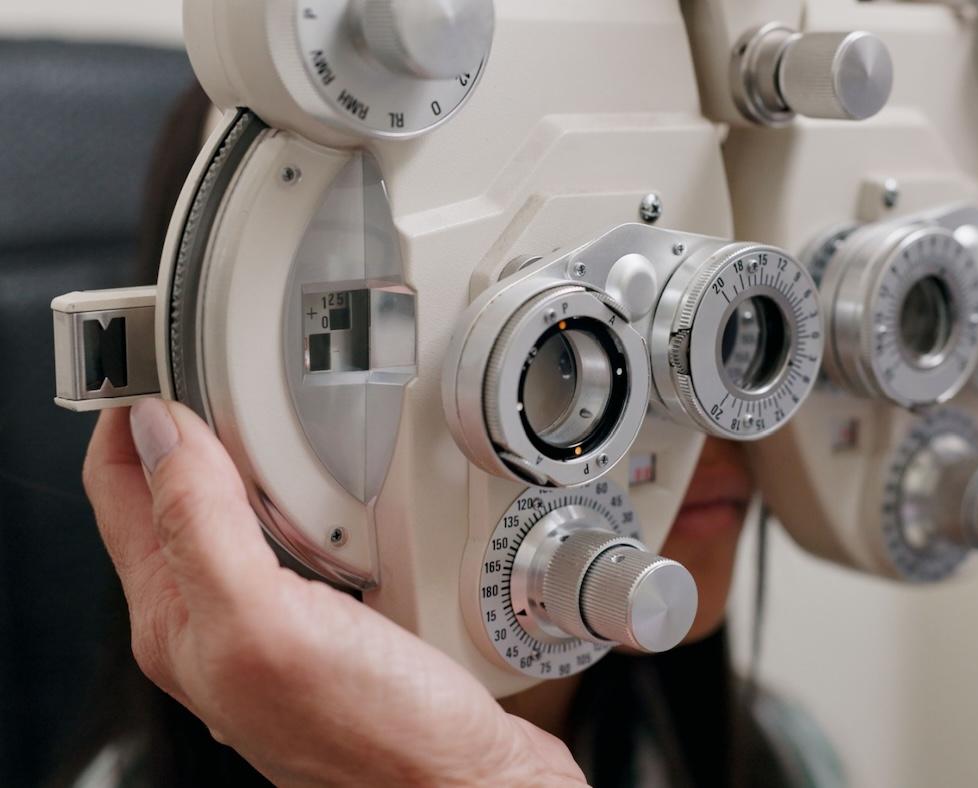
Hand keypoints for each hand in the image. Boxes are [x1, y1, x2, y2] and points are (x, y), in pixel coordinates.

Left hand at [83, 399, 585, 786]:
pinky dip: (316, 494)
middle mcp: (218, 621)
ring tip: (278, 405)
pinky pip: (306, 536)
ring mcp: (279, 621)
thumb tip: (156, 432)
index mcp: (179, 619)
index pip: (119, 487)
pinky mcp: (337, 620)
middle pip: (177, 492)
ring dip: (256, 454)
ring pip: (245, 510)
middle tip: (223, 360)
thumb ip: (201, 527)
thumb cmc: (377, 737)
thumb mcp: (267, 623)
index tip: (155, 347)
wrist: (467, 785)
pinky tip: (345, 481)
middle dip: (190, 419)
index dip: (130, 411)